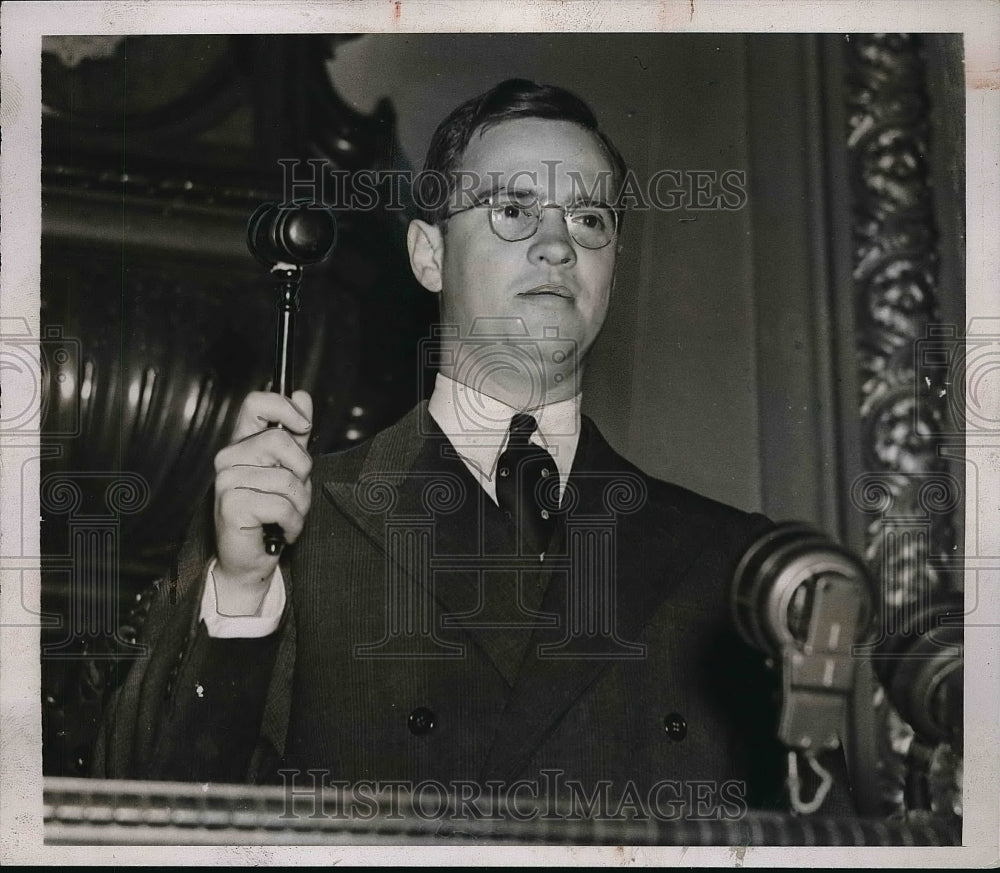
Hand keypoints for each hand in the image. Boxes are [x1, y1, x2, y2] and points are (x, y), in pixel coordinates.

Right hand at [211, 390, 312, 614]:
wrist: (251, 559)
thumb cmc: (271, 514)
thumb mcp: (290, 470)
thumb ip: (296, 434)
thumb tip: (302, 395)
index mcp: (243, 443)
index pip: (256, 403)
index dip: (285, 408)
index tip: (303, 426)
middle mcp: (229, 457)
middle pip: (280, 440)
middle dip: (302, 471)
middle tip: (294, 493)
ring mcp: (226, 480)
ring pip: (287, 480)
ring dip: (300, 505)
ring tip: (288, 516)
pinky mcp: (231, 504)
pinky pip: (282, 506)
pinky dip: (293, 523)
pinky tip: (282, 531)